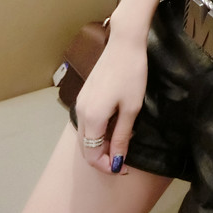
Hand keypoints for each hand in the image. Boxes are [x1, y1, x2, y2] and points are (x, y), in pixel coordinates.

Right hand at [74, 33, 147, 175]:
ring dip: (100, 145)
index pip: (91, 154)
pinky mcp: (85, 94)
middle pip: (85, 146)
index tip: (122, 169)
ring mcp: (81, 102)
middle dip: (102, 157)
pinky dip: (98, 131)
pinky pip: (88, 121)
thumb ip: (121, 137)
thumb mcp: (131, 109)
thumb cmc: (132, 75)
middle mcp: (81, 112)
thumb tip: (115, 161)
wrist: (125, 43)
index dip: (106, 166)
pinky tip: (114, 127)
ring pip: (86, 134)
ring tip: (121, 144)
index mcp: (92, 118)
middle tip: (122, 160)